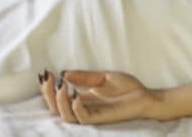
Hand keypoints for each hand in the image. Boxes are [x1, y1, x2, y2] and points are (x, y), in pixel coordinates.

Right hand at [39, 69, 160, 124]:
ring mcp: (91, 114)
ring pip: (66, 116)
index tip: (45, 72)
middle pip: (56, 108)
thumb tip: (64, 73)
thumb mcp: (103, 76)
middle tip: (49, 79)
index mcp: (82, 98)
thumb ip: (85, 77)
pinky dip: (76, 108)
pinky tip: (76, 95)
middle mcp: (83, 107)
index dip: (48, 87)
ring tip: (62, 86)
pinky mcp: (101, 118)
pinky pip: (83, 118)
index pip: (58, 97)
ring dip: (60, 101)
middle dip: (48, 94)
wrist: (146, 96)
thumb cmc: (127, 87)